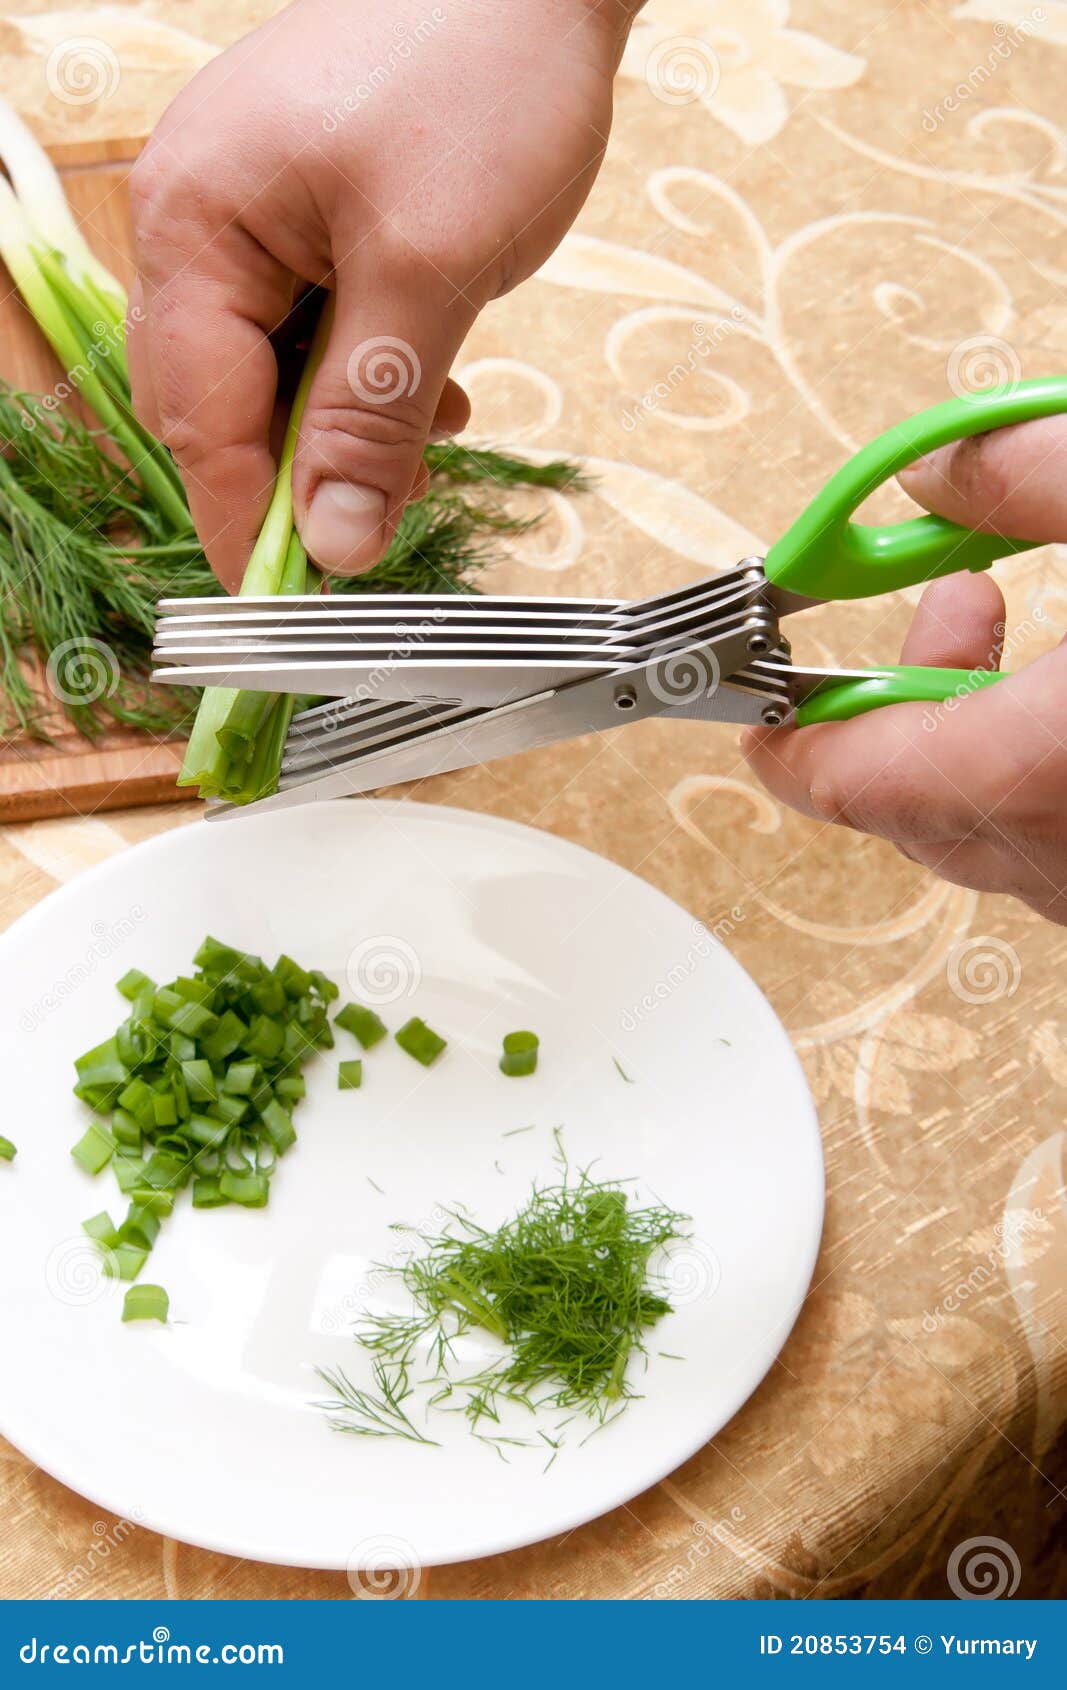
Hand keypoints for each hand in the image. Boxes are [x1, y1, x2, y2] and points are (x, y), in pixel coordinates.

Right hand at [127, 0, 637, 587]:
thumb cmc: (482, 82)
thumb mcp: (429, 272)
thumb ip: (371, 418)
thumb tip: (336, 542)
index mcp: (197, 223)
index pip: (199, 418)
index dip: (244, 522)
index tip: (289, 611)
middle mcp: (200, 218)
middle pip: (218, 401)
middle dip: (297, 473)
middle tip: (374, 526)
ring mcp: (247, 210)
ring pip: (270, 373)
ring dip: (342, 426)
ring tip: (431, 427)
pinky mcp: (302, 211)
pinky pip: (308, 326)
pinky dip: (364, 374)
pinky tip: (430, 382)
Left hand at [743, 414, 1066, 923]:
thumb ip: (1033, 479)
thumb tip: (942, 479)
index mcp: (1040, 769)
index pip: (851, 782)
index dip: (788, 738)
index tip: (758, 704)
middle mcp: (1062, 857)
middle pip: (907, 811)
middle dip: (895, 704)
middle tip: (950, 604)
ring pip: (984, 835)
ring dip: (968, 737)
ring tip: (1010, 624)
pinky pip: (1047, 845)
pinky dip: (1032, 774)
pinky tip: (1063, 697)